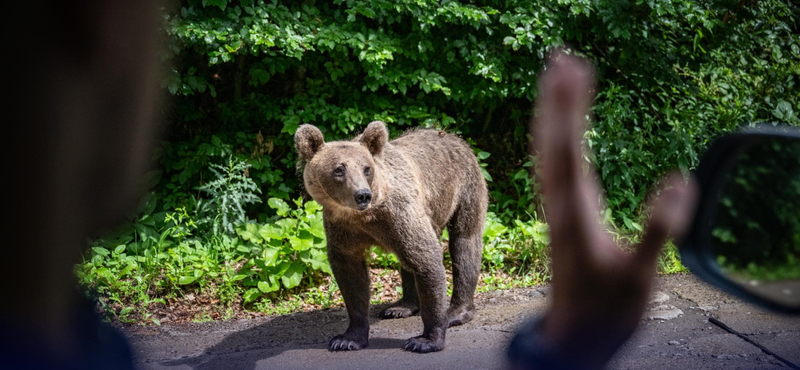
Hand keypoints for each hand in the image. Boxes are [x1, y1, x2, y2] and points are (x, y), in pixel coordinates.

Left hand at [532, 50, 696, 368]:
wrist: (575, 338)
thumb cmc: (607, 311)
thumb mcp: (639, 275)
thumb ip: (658, 230)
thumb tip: (679, 181)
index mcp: (575, 215)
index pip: (568, 151)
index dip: (569, 110)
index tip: (572, 71)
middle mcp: (561, 205)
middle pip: (553, 142)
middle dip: (557, 99)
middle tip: (561, 56)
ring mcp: (560, 208)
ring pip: (549, 151)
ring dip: (552, 113)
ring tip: (559, 75)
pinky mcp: (565, 213)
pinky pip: (555, 165)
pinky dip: (556, 137)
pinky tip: (559, 123)